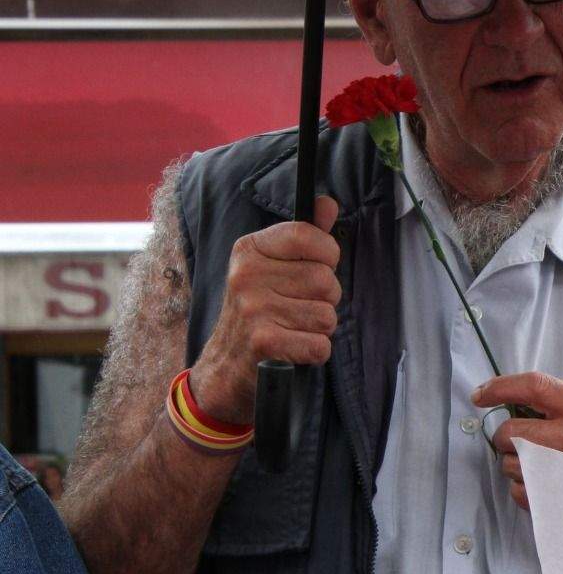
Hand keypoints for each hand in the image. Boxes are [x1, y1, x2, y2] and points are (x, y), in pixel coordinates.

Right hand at [188, 196, 341, 423]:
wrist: (224, 369)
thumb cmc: (257, 314)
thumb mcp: (273, 268)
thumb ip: (305, 236)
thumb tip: (327, 203)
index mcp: (249, 250)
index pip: (309, 236)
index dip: (326, 256)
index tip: (316, 268)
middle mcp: (246, 275)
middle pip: (325, 280)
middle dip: (324, 300)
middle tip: (297, 309)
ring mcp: (253, 308)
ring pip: (327, 315)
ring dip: (318, 328)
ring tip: (292, 329)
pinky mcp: (263, 341)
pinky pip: (320, 344)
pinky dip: (314, 353)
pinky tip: (292, 350)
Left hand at [475, 372, 562, 503]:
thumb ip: (561, 408)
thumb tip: (515, 405)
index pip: (535, 386)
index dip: (502, 386)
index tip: (480, 394)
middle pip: (511, 431)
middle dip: (509, 439)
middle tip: (526, 444)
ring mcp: (560, 472)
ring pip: (510, 465)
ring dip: (517, 466)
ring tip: (544, 468)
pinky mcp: (554, 500)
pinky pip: (517, 491)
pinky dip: (525, 489)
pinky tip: (546, 486)